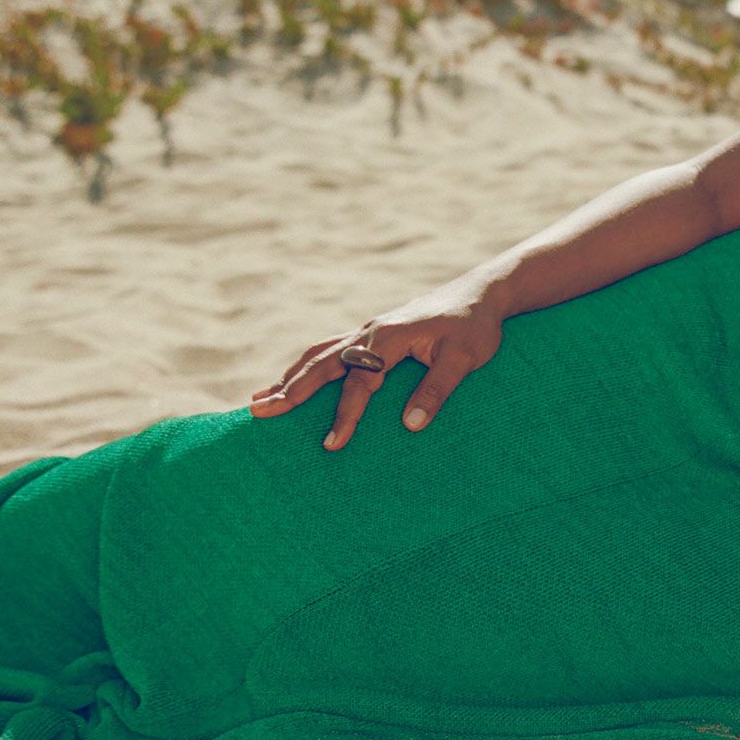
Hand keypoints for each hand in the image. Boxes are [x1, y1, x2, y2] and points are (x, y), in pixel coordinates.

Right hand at [248, 280, 506, 450]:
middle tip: (257, 413)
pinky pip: (331, 350)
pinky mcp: (373, 335)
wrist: (481, 294)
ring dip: (290, 376)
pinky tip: (292, 379)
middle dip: (290, 390)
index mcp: (391, 337)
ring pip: (320, 354)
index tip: (332, 444)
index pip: (361, 381)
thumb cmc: (475, 328)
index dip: (346, 414)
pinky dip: (307, 366)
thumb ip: (438, 389)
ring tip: (258, 399)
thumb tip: (410, 426)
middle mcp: (372, 332)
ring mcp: (369, 331)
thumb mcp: (464, 359)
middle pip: (323, 363)